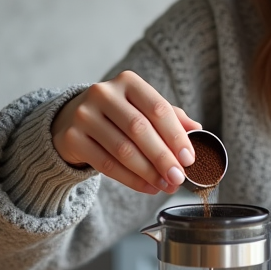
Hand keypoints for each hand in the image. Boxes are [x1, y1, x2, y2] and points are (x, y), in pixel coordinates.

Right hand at [50, 70, 201, 194]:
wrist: (73, 120)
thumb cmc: (118, 115)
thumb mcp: (142, 108)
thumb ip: (169, 117)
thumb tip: (198, 130)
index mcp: (128, 82)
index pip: (157, 108)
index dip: (176, 135)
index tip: (190, 158)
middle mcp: (104, 93)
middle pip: (139, 129)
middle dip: (163, 157)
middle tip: (178, 177)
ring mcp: (84, 115)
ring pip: (122, 149)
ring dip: (148, 172)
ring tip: (165, 185)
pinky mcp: (72, 137)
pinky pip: (106, 164)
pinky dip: (130, 179)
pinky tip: (147, 187)